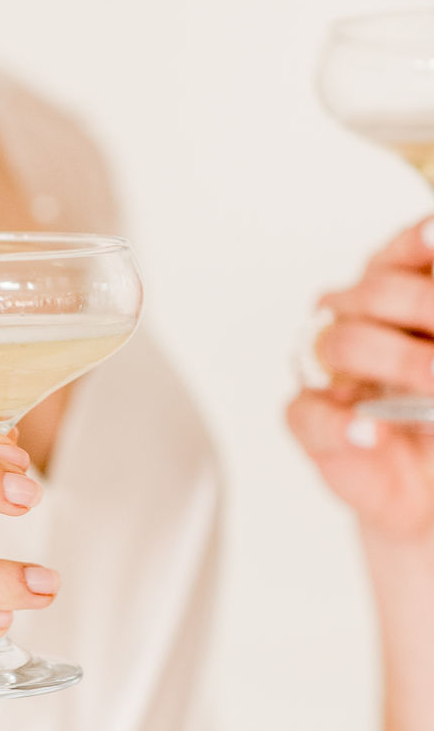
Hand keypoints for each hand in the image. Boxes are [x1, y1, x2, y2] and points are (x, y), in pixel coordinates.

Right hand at [287, 217, 433, 539]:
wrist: (425, 485)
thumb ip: (433, 319)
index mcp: (396, 300)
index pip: (400, 255)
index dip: (416, 244)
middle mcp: (358, 324)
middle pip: (374, 292)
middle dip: (422, 309)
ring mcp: (330, 371)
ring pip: (341, 342)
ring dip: (397, 363)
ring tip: (433, 386)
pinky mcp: (310, 421)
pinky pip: (309, 413)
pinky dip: (342, 424)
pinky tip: (371, 430)